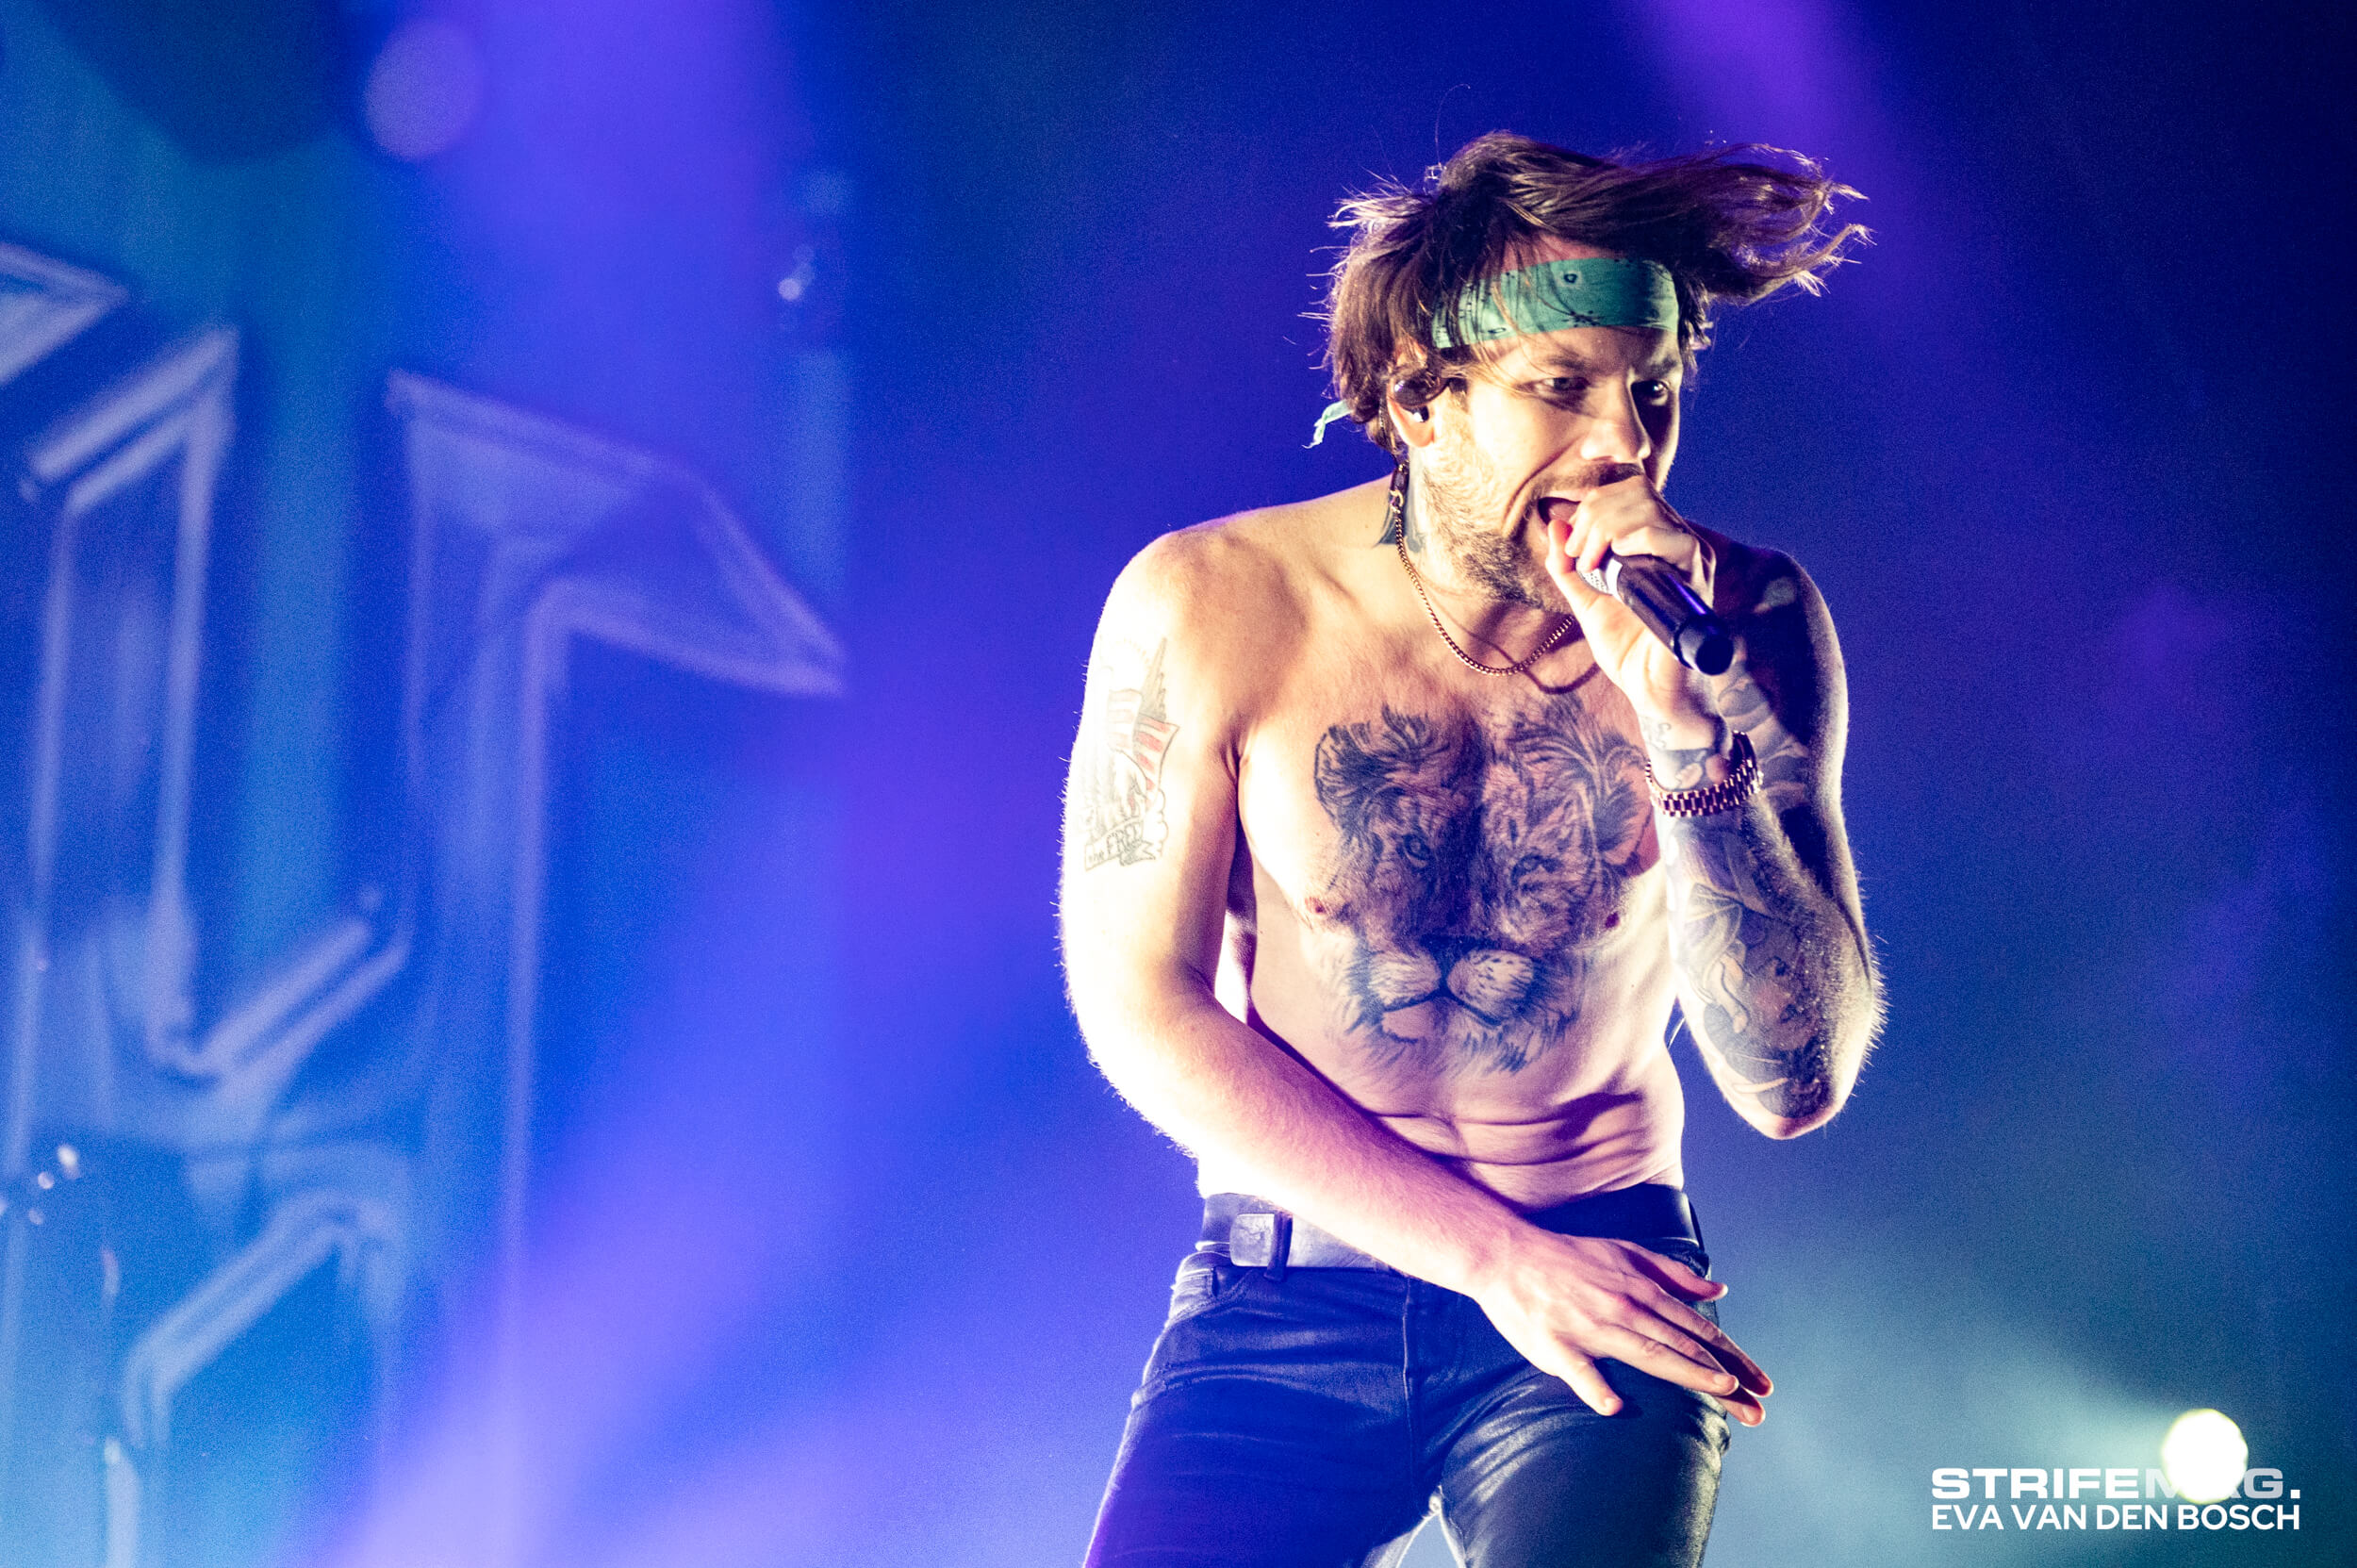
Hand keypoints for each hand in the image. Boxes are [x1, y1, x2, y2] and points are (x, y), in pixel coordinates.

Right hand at [1469, 1226, 1772, 1425]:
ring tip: (1721, 1391)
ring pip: (1647, 1353)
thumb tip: (1718, 1290)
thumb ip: (1674, 1273)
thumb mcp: (1626, 1252)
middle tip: (1757, 1409)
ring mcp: (1590, 1327)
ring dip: (1687, 1371)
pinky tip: (1614, 1407)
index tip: (1760, 1383)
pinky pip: (1579, 1371)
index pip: (1697, 1329)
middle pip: (1683, 1346)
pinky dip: (1596, 1388)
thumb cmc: (1568, 1256)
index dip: (1732, 1356)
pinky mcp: (1555, 1344)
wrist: (1506, 1255)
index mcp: (1640, 1289)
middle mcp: (1623, 1308)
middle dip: (1725, 1377)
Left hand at [1541, 477, 1721, 745]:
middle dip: (1594, 513)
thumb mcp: (1585, 602)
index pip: (1632, 486)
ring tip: (1591, 562)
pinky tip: (1616, 561)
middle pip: (1636, 490)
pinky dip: (1636, 540)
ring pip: (1649, 507)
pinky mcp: (1696, 578)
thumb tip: (1555, 525)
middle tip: (1578, 553)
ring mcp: (1688, 557)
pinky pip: (1673, 538)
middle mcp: (1674, 542)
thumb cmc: (1628, 649)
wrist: (1651, 692)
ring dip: (1608, 526)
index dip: (1606, 473)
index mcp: (1651, 542)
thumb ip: (1569, 567)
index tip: (1579, 485)